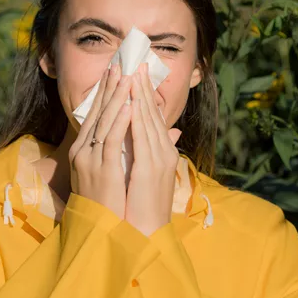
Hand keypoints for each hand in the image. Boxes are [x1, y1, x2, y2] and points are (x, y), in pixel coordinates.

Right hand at [68, 64, 132, 218]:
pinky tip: (128, 107)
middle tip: (119, 64)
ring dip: (116, 99)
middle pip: (97, 113)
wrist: (99, 232)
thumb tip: (163, 132)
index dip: (106, 93)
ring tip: (127, 77)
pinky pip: (110, 142)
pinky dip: (119, 123)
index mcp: (84, 151)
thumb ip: (132, 149)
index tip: (116, 72)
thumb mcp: (118, 171)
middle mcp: (82, 152)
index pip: (96, 115)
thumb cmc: (110, 203)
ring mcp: (89, 160)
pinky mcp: (100, 171)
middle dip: (109, 88)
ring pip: (103, 123)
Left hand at [125, 62, 182, 235]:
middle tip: (135, 65)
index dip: (145, 96)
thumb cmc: (146, 207)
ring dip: (140, 97)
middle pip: (152, 115)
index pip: (153, 119)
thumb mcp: (149, 176)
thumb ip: (155, 153)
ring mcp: (158, 159)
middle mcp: (163, 153)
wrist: (149, 232)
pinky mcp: (149, 168)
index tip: (137, 76)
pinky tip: (131, 103)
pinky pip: (142, 138)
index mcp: (163, 153)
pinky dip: (137, 119)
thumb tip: (165, 136)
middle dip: (143, 89)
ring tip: (132, 75)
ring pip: (148, 121)